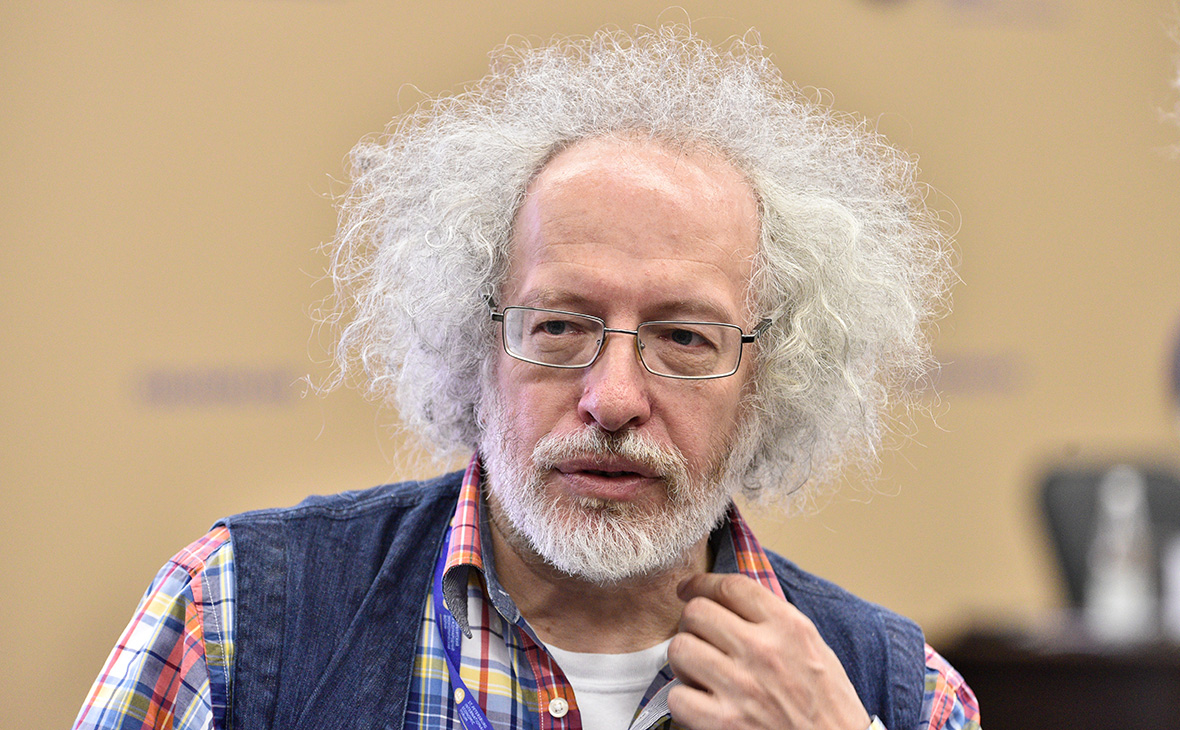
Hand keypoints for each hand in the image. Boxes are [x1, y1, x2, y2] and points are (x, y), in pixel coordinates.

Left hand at [666, 573, 870, 729]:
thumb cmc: (828, 705)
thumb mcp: (813, 648)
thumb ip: (775, 621)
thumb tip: (732, 600)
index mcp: (788, 627)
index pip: (731, 586)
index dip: (701, 583)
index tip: (689, 589)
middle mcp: (763, 651)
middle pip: (697, 612)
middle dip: (691, 623)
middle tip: (698, 636)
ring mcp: (742, 687)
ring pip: (680, 649)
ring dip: (684, 659)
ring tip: (698, 670)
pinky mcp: (725, 723)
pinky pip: (677, 696)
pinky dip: (684, 701)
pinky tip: (701, 702)